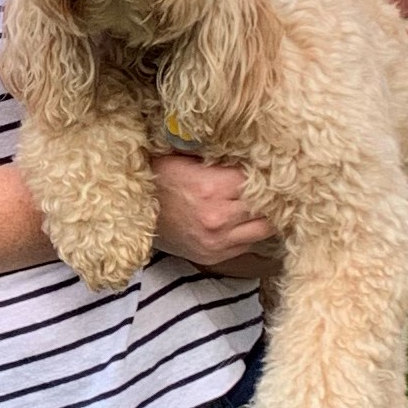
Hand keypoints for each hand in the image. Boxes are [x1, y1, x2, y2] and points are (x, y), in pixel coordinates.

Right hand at [151, 153, 278, 275]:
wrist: (131, 214)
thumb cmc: (159, 179)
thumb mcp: (186, 158)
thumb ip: (221, 157)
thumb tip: (255, 151)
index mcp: (212, 187)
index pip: (261, 179)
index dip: (268, 172)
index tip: (271, 166)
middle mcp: (219, 218)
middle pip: (268, 206)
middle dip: (272, 195)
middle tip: (275, 184)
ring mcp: (218, 242)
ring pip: (265, 229)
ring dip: (266, 216)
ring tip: (265, 203)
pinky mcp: (214, 256)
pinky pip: (248, 244)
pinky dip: (250, 231)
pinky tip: (244, 219)